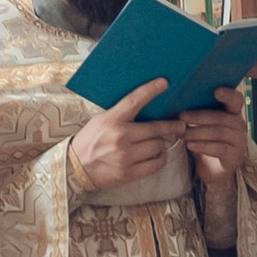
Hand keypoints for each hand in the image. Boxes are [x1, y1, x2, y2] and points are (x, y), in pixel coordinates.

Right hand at [67, 79, 178, 196]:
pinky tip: (157, 155)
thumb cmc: (91, 140)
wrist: (75, 167)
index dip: (150, 91)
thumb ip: (122, 115)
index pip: (134, 101)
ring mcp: (125, 157)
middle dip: (172, 127)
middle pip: (155, 129)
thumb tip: (147, 107)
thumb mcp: (102, 120)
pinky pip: (155, 164)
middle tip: (180, 125)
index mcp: (111, 120)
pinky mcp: (128, 173)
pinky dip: (160, 159)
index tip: (164, 83)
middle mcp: (120, 138)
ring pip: (158, 147)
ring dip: (163, 144)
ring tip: (162, 142)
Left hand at [181, 87, 256, 189]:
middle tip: (181, 116)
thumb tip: (175, 99)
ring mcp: (239, 141)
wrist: (212, 170)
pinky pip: (219, 148)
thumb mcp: (200, 125)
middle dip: (199, 116)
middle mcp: (239, 125)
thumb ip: (195, 113)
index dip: (227, 94)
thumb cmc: (204, 141)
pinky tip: (189, 145)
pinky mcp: (235, 156)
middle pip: (220, 117)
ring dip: (198, 132)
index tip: (215, 90)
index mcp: (232, 112)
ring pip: (218, 132)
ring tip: (182, 134)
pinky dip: (202, 146)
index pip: (235, 99)